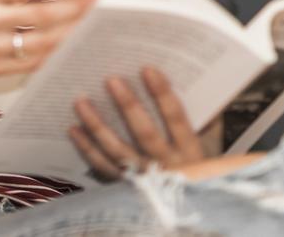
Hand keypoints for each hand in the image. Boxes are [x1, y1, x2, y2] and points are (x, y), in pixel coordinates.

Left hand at [69, 66, 217, 181]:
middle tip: (110, 80)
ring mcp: (144, 179)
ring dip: (97, 125)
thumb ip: (207, 120)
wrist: (185, 214)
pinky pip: (103, 167)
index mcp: (190, 152)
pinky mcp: (125, 189)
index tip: (147, 69)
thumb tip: (200, 86)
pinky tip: (74, 129)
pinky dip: (87, 149)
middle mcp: (167, 166)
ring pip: (118, 151)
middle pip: (145, 133)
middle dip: (128, 106)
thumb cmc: (198, 173)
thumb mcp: (209, 149)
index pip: (176, 118)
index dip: (163, 94)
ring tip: (80, 101)